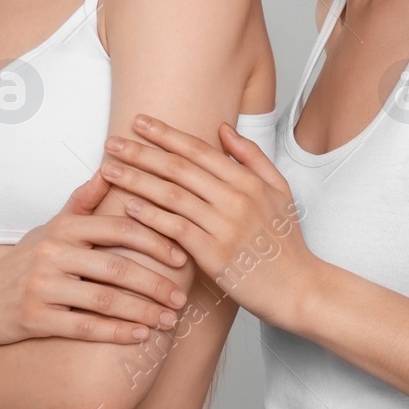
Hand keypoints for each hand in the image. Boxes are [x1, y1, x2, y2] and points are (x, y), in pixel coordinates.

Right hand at [0, 168, 191, 345]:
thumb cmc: (23, 261)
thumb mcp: (51, 227)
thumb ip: (84, 201)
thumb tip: (112, 165)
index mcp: (64, 228)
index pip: (120, 229)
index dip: (155, 241)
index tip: (183, 257)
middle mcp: (52, 253)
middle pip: (117, 266)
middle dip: (155, 283)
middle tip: (182, 296)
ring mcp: (41, 287)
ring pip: (104, 299)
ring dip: (142, 311)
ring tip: (169, 319)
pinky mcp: (32, 319)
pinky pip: (82, 327)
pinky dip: (115, 332)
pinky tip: (140, 336)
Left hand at [99, 113, 311, 325]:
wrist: (298, 287)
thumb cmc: (286, 241)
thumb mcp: (280, 190)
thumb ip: (252, 157)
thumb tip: (224, 129)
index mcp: (249, 181)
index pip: (200, 149)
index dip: (167, 134)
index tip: (140, 121)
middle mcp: (236, 198)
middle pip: (180, 168)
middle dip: (142, 152)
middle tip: (112, 141)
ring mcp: (225, 226)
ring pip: (172, 196)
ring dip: (137, 181)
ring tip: (109, 171)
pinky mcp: (214, 255)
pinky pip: (176, 230)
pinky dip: (151, 217)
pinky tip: (129, 207)